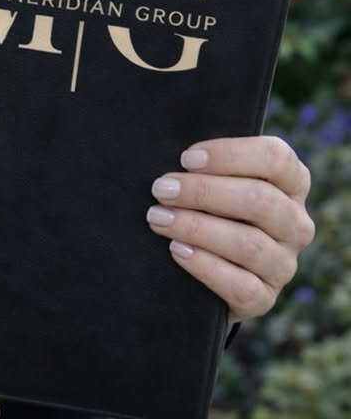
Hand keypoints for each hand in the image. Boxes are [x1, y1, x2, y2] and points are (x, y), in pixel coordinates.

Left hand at [145, 135, 314, 321]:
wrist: (211, 266)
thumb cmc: (210, 204)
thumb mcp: (218, 178)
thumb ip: (210, 165)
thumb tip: (180, 159)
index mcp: (292, 183)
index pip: (276, 158)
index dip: (229, 155)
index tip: (186, 159)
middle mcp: (295, 224)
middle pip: (260, 200)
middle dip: (203, 192)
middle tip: (162, 189)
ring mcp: (284, 264)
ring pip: (248, 244)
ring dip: (196, 228)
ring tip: (159, 218)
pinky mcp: (265, 298)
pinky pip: (241, 286)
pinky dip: (204, 265)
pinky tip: (176, 250)